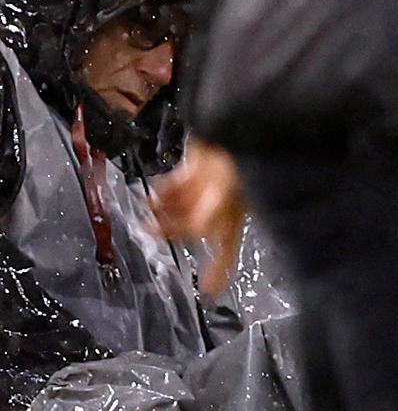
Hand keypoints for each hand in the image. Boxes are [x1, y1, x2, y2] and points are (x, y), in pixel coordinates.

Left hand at [153, 139, 246, 297]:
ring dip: (161, 212)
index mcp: (234, 215)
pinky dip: (162, 193)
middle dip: (172, 230)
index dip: (220, 270)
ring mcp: (206, 186)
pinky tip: (150, 197)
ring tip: (147, 213)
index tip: (212, 292)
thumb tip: (184, 235)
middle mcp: (220, 204)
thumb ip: (204, 219)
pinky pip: (174, 186)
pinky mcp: (195, 168)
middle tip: (151, 231)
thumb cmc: (238, 159)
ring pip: (180, 207)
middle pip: (194, 227)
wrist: (231, 118)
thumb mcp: (225, 196)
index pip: (227, 249)